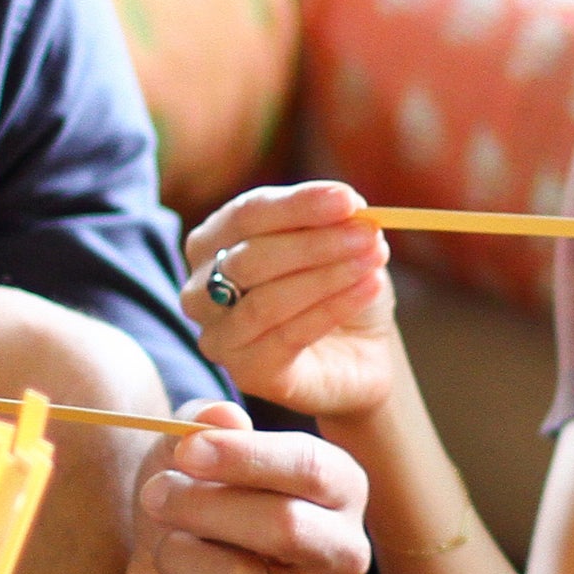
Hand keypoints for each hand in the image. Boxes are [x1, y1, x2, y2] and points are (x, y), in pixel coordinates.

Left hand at [124, 400, 370, 573]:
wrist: (179, 573)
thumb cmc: (197, 494)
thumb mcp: (194, 447)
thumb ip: (205, 423)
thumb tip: (222, 417)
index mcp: (339, 485)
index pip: (309, 468)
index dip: (242, 457)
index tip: (185, 451)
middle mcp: (346, 550)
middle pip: (283, 527)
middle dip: (201, 507)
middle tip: (153, 495)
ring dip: (181, 559)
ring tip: (167, 547)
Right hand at [181, 182, 395, 419]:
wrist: (359, 352)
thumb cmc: (338, 286)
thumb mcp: (338, 242)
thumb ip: (334, 221)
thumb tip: (347, 206)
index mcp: (212, 243)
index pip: (245, 215)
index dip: (297, 205)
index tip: (348, 200)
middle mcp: (201, 289)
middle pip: (249, 258)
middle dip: (314, 243)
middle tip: (367, 234)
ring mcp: (219, 336)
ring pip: (265, 301)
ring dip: (326, 276)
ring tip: (372, 260)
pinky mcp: (247, 373)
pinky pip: (286, 337)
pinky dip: (331, 309)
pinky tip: (367, 289)